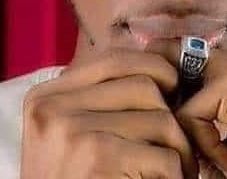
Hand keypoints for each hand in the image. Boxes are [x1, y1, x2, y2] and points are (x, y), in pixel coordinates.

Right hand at [20, 49, 198, 178]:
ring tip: (172, 171)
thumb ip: (100, 99)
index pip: (116, 59)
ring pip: (162, 120)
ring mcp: (71, 131)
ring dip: (180, 151)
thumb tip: (165, 65)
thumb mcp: (70, 134)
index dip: (156, 71)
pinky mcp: (95, 158)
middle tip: (178, 146)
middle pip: (145, 85)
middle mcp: (52, 108)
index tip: (174, 92)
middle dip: (173, 116)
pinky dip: (176, 177)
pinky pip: (165, 157)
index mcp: (45, 96)